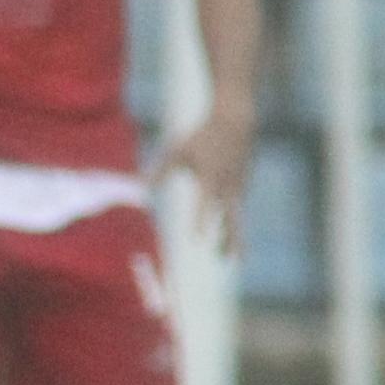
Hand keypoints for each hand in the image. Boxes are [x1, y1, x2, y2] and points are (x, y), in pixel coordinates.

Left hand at [155, 106, 253, 255]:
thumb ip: (161, 170)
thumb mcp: (177, 150)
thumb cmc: (202, 136)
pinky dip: (237, 224)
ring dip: (235, 238)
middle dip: (231, 241)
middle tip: (230, 263)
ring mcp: (239, 186)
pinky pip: (240, 208)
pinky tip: (232, 235)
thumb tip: (140, 186)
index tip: (196, 241)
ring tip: (232, 259)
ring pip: (238, 217)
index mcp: (210, 179)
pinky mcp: (244, 185)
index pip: (204, 206)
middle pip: (232, 219)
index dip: (199, 222)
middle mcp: (228, 187)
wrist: (236, 122)